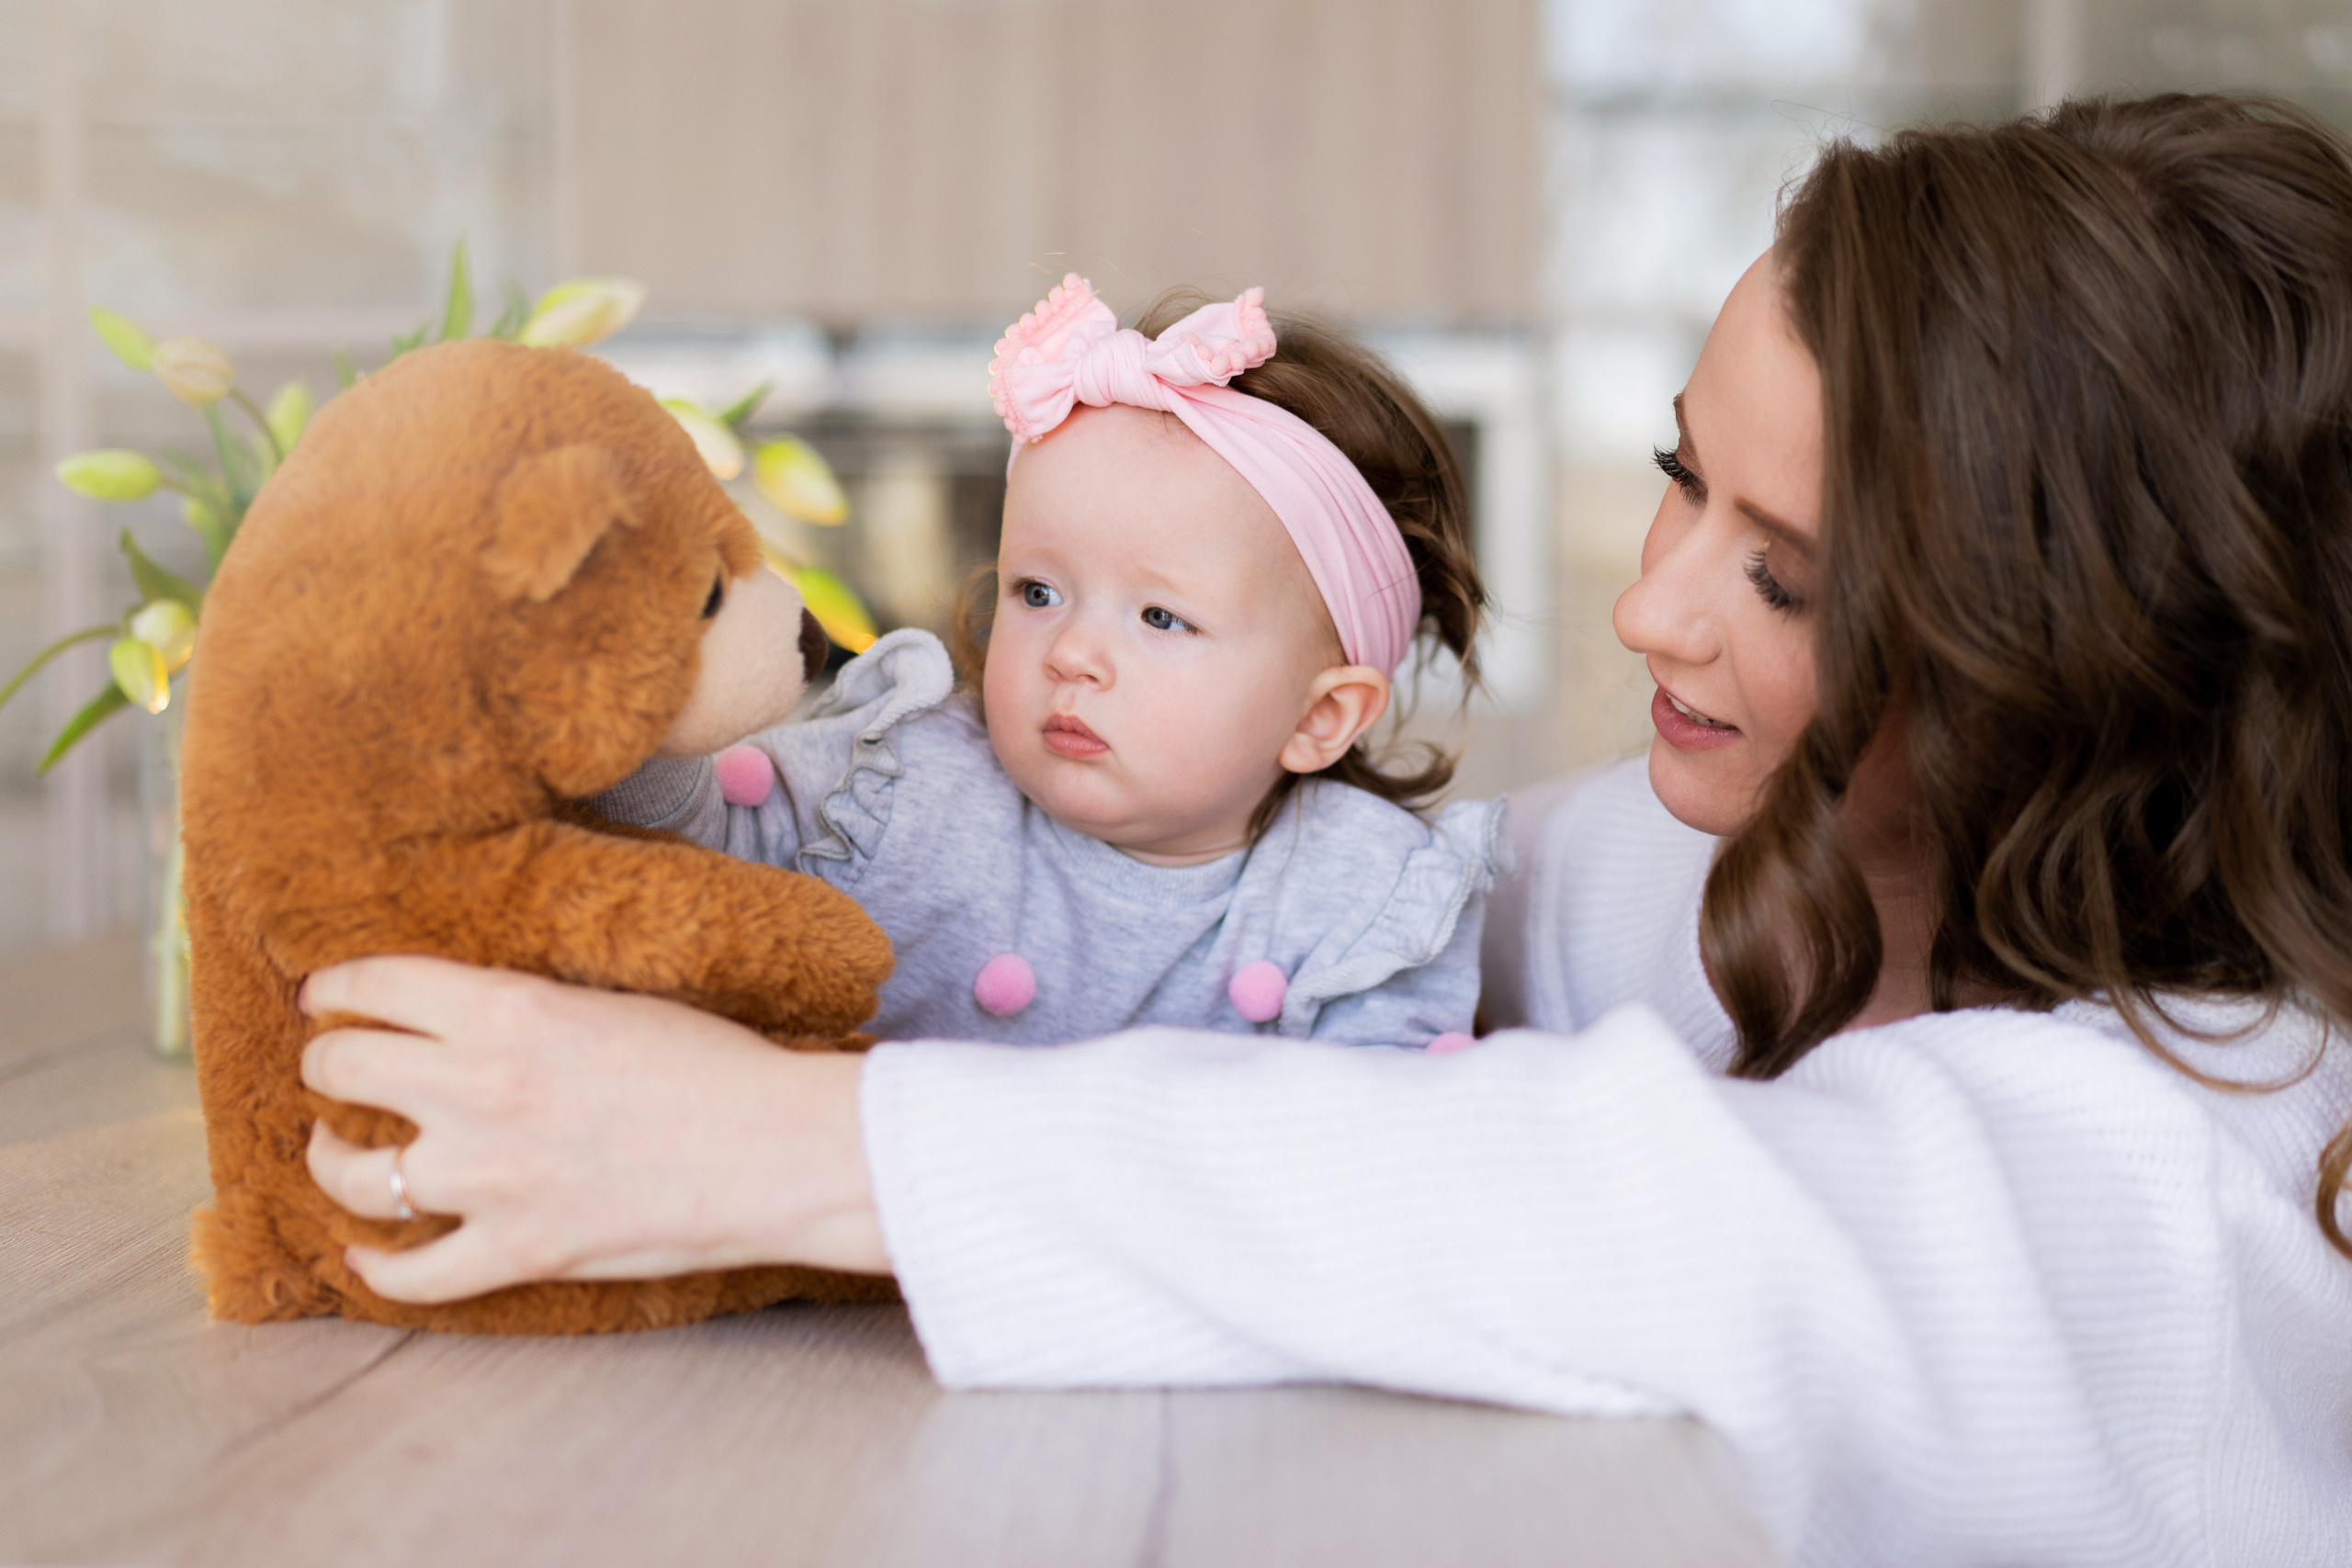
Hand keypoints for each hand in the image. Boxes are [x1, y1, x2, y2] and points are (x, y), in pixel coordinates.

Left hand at [299, 955, 889, 1303]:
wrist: (777, 1149)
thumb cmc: (716, 1065)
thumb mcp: (609, 1003)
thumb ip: (524, 1008)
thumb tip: (466, 1017)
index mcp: (506, 1010)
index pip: (371, 986)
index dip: (332, 990)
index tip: (324, 998)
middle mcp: (477, 1089)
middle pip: (340, 1070)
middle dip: (327, 1064)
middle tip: (337, 1068)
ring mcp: (489, 1178)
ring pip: (351, 1176)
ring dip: (329, 1160)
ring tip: (336, 1152)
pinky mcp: (517, 1250)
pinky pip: (411, 1275)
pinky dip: (375, 1270)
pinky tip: (364, 1257)